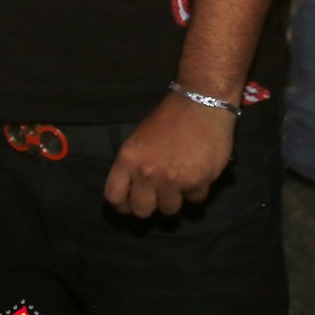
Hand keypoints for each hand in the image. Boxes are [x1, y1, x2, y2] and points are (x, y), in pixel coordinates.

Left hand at [103, 91, 236, 216]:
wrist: (200, 104)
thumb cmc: (167, 119)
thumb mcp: (138, 140)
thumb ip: (133, 166)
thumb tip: (132, 190)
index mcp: (128, 160)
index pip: (114, 196)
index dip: (121, 204)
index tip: (128, 204)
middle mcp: (148, 173)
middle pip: (141, 210)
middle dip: (147, 207)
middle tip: (154, 198)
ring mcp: (174, 180)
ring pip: (169, 210)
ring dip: (173, 199)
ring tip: (177, 184)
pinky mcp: (199, 182)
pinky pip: (194, 199)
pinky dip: (195, 191)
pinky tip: (196, 175)